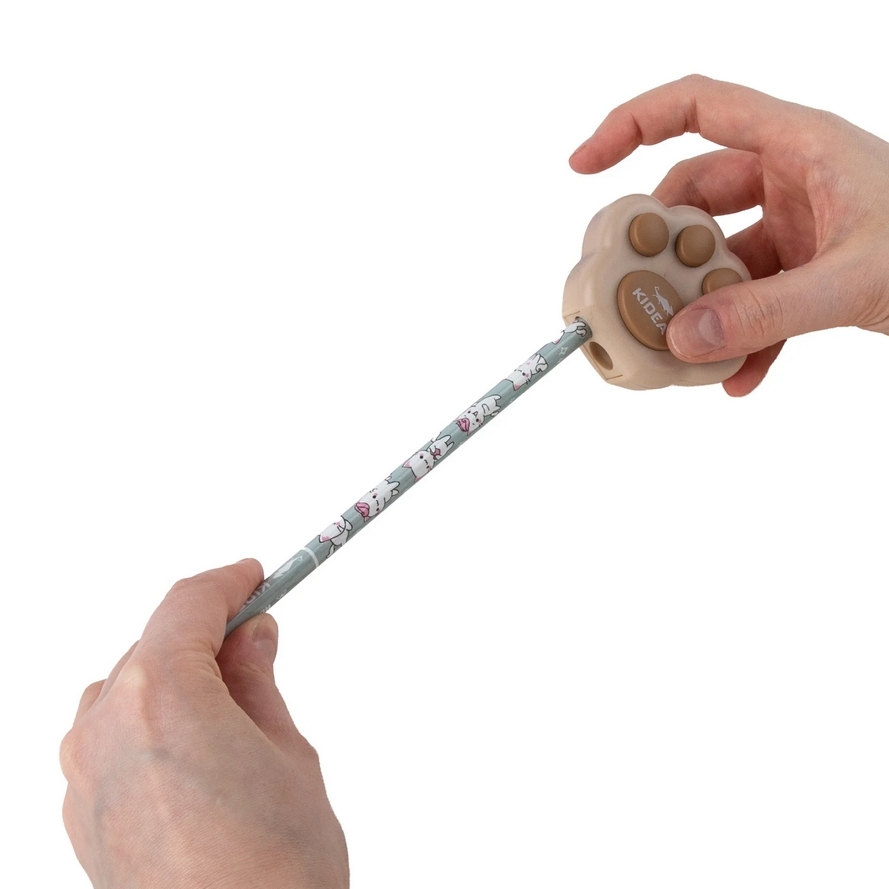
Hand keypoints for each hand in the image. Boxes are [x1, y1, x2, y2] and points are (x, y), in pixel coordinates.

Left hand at [60, 560, 347, 888]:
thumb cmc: (277, 870)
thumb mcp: (288, 753)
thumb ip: (258, 681)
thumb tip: (253, 636)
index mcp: (161, 699)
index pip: (187, 606)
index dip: (227, 582)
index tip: (253, 577)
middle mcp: (106, 731)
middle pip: (152, 644)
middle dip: (206, 633)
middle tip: (259, 638)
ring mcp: (83, 779)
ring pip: (124, 688)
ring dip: (172, 675)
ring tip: (230, 699)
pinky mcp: (81, 819)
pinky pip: (108, 738)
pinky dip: (148, 720)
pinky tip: (193, 748)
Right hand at [569, 74, 888, 394]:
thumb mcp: (856, 279)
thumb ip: (767, 311)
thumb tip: (684, 338)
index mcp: (798, 145)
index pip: (696, 107)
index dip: (630, 126)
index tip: (583, 168)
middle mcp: (790, 177)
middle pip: (692, 198)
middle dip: (661, 250)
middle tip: (634, 293)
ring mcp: (796, 226)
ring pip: (716, 258)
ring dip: (697, 306)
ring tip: (683, 350)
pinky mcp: (804, 271)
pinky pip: (750, 300)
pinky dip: (738, 337)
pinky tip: (736, 377)